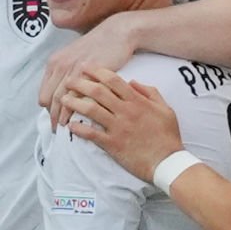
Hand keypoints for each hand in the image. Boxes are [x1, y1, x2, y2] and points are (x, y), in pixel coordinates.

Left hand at [40, 14, 140, 123]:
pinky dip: (74, 110)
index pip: (43, 93)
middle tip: (56, 129)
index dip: (48, 109)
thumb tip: (61, 92)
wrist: (117, 33)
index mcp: (54, 63)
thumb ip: (65, 73)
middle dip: (52, 117)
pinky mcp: (87, 73)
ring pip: (60, 100)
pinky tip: (77, 119)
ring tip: (64, 129)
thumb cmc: (98, 46)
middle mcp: (60, 66)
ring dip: (61, 116)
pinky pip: (77, 96)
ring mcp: (73, 69)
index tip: (52, 119)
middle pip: (49, 99)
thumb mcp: (74, 57)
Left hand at [61, 69, 183, 180]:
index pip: (113, 81)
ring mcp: (118, 128)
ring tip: (63, 99)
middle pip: (98, 92)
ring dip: (74, 103)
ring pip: (91, 110)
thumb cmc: (168, 135)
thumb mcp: (165, 108)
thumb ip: (150, 92)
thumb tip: (133, 81)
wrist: (167, 162)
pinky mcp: (113, 144)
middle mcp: (126, 111)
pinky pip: (92, 134)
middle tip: (68, 80)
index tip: (84, 67)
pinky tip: (69, 126)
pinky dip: (79, 129)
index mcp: (138, 101)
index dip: (97, 71)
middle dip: (80, 84)